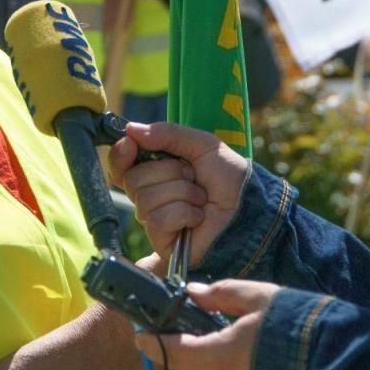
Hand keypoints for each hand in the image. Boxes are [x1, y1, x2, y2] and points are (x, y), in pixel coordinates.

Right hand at [109, 121, 247, 265]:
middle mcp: (151, 194)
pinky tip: (199, 217)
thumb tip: (130, 129)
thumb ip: (167, 133)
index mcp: (156, 170)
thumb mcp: (201, 144)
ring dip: (183, 192)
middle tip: (193, 176)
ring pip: (146, 199)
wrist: (249, 206)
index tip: (131, 144)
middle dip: (169, 171)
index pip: (120, 165)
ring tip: (201, 198)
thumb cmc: (228, 177)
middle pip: (133, 179)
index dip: (120, 154)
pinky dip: (185, 213)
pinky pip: (159, 219)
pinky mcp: (162, 240)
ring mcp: (155, 219)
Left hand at [134, 280, 278, 369]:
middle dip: (185, 358)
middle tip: (194, 339)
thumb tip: (193, 292)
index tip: (140, 336)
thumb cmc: (299, 326)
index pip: (171, 352)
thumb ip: (223, 294)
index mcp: (216, 356)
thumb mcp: (261, 298)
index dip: (153, 343)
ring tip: (225, 356)